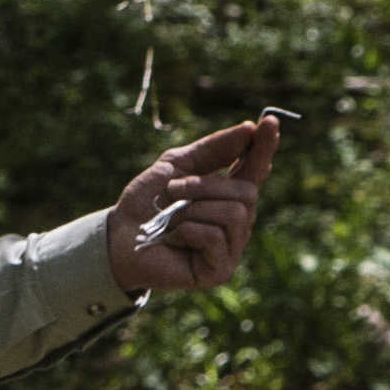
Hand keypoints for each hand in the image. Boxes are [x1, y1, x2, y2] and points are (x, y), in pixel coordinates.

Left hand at [107, 114, 280, 296]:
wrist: (120, 235)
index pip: (255, 169)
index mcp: (228, 195)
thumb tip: (249, 128)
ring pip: (234, 214)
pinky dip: (188, 231)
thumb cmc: (147, 201)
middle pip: (247, 192)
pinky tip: (174, 239)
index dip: (264, 147)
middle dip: (204, 187)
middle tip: (172, 192)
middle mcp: (237, 222)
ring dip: (193, 209)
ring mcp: (232, 247)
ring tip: (171, 220)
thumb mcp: (177, 165)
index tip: (270, 120)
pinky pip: (216, 237)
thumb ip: (214, 149)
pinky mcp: (220, 269)